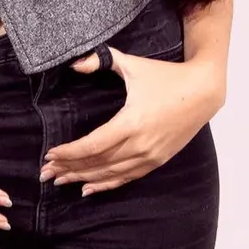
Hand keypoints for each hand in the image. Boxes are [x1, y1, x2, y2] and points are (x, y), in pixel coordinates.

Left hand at [43, 48, 223, 195]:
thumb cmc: (166, 76)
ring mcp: (151, 155)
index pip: (92, 145)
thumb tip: (74, 62)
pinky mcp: (158, 160)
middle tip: (45, 173)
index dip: (69, 153)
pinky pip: (127, 177)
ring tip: (60, 181)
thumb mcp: (133, 65)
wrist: (204, 91)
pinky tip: (88, 189)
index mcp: (131, 122)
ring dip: (83, 178)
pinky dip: (106, 185)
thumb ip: (102, 60)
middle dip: (69, 168)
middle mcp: (140, 144)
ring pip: (110, 173)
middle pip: (97, 163)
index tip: (49, 155)